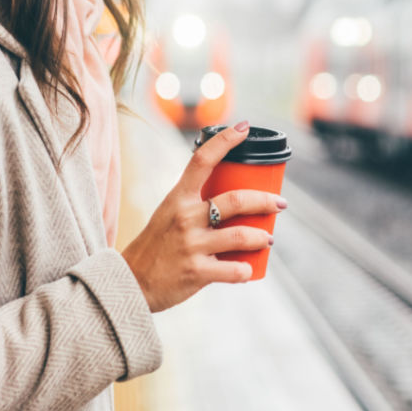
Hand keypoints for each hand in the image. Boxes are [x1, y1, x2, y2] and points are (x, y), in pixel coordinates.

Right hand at [121, 122, 286, 311]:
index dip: (225, 140)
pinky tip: (248, 269)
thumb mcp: (168, 215)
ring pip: (241, 236)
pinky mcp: (197, 272)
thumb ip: (194, 205)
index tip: (244, 128)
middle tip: (280, 203)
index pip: (202, 160)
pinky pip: (234, 270)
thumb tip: (230, 199)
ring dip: (261, 237)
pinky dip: (245, 270)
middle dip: (265, 200)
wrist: (131, 282)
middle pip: (237, 200)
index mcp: (178, 198)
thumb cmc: (155, 246)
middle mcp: (185, 218)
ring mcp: (192, 245)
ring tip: (267, 239)